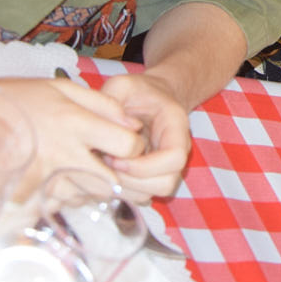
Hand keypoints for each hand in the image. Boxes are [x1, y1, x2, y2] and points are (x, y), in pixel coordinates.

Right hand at [0, 77, 145, 194]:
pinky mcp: (25, 197)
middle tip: (113, 164)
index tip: (127, 144)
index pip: (128, 147)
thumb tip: (134, 126)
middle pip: (113, 181)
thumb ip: (104, 105)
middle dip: (121, 177)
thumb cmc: (17, 98)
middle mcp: (62, 156)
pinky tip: (60, 177)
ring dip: (93, 187)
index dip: (135, 146)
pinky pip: (60, 205)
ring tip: (81, 166)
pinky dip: (67, 196)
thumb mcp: (62, 88)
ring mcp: (42, 181)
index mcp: (75, 124)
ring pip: (88, 197)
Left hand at [98, 72, 192, 199]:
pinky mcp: (149, 178)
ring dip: (125, 189)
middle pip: (166, 183)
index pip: (175, 157)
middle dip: (132, 181)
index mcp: (176, 128)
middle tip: (106, 165)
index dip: (145, 165)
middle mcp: (175, 152)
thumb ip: (112, 98)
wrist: (151, 99)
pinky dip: (120, 192)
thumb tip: (109, 126)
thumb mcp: (123, 85)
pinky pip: (139, 196)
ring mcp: (164, 168)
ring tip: (104, 169)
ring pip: (152, 194)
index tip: (117, 157)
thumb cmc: (137, 92)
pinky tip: (105, 174)